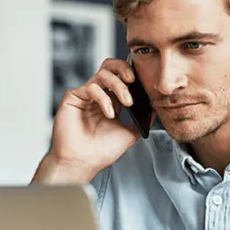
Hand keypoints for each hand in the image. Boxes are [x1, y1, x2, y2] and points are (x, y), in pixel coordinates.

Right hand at [48, 58, 154, 178]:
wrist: (82, 163)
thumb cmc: (100, 152)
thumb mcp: (129, 134)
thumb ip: (142, 121)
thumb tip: (155, 108)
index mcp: (110, 100)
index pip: (120, 77)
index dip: (132, 75)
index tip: (144, 82)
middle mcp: (97, 95)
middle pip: (109, 66)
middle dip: (123, 68)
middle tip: (133, 80)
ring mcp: (85, 95)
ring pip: (102, 74)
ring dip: (118, 86)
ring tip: (127, 102)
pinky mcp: (73, 97)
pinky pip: (91, 87)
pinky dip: (104, 98)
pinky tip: (109, 113)